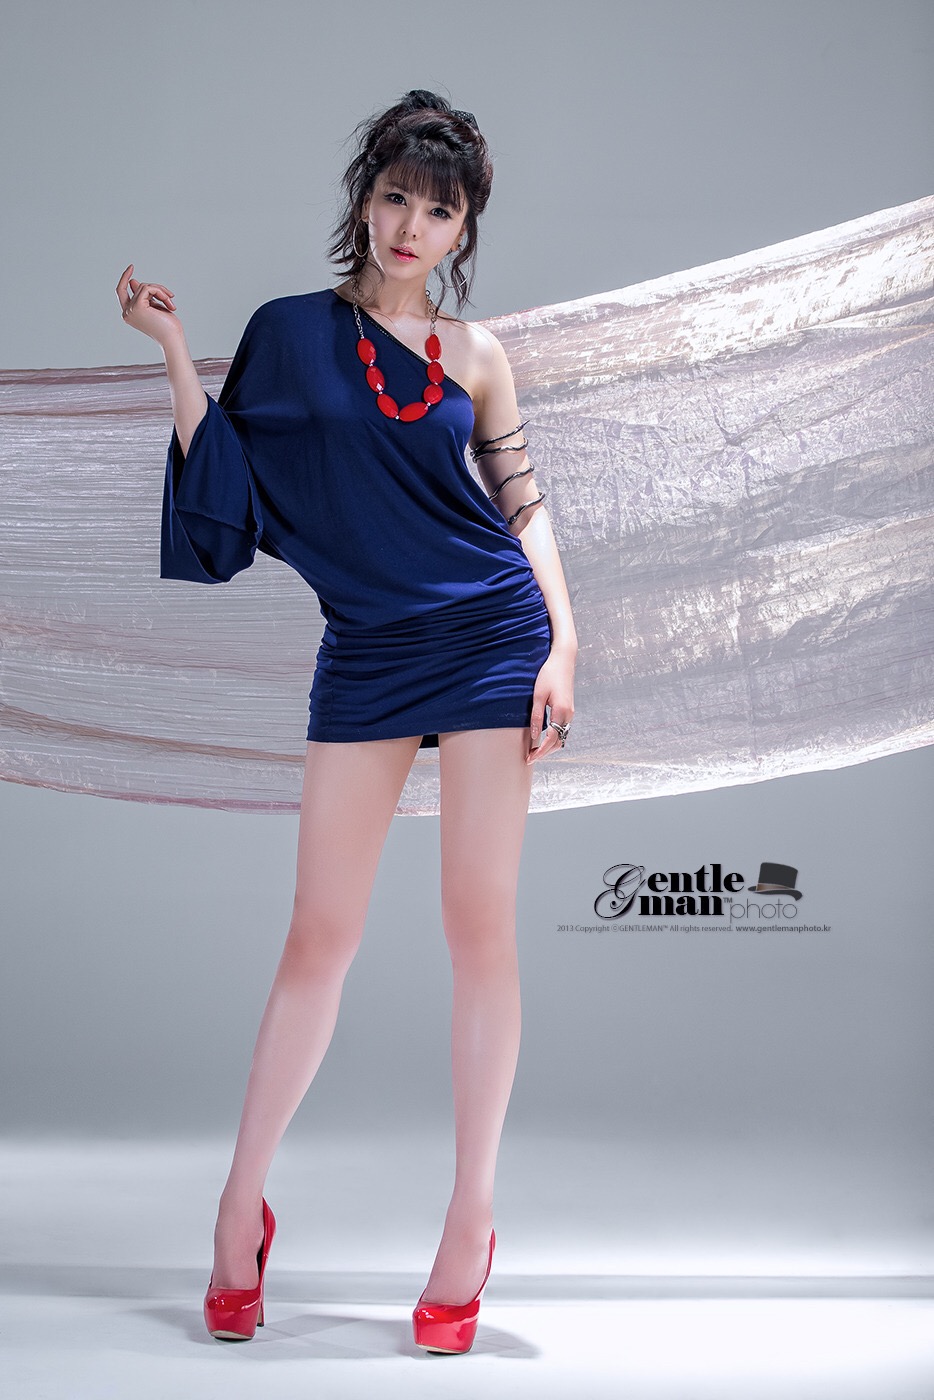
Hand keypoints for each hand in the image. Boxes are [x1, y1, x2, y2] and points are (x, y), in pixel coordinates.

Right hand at [116, 263, 180, 346]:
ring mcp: (131, 309)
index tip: (131, 267)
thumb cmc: (167, 327)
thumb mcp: (154, 307)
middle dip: (156, 289)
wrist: (173, 339)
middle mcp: (127, 312)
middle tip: (171, 296)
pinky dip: (160, 292)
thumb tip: (132, 281)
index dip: (124, 278)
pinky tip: (169, 302)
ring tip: (171, 303)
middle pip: (138, 287)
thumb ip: (144, 296)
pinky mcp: (138, 306)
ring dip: (161, 292)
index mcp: (129, 314)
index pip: (121, 292)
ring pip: (145, 286)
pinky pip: (148, 288)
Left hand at [526, 645, 574, 763]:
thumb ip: (537, 716)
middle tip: (529, 758)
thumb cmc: (549, 674)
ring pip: (562, 736)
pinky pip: (563, 729)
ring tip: (535, 751)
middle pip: (559, 741)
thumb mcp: (538, 695)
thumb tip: (535, 735)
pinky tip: (543, 738)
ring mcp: (570, 712)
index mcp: (561, 711)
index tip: (530, 758)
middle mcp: (569, 714)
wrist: (563, 660)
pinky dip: (554, 737)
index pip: (552, 738)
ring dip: (549, 746)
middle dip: (545, 752)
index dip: (541, 751)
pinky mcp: (569, 709)